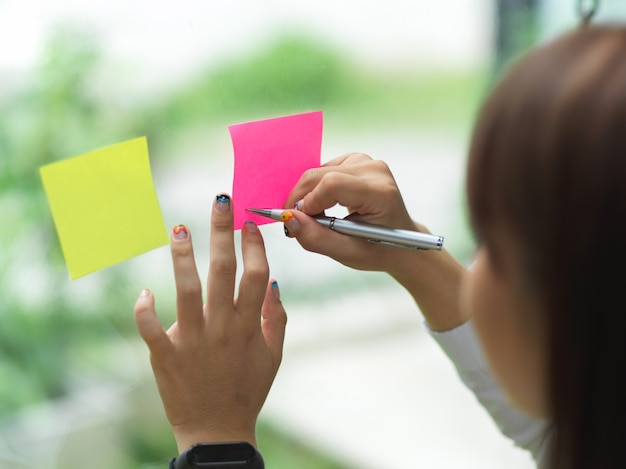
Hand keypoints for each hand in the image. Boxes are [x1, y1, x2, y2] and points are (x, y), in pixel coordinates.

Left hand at [133, 194, 286, 451]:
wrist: (218, 431)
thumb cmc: (249, 390)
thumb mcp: (274, 355)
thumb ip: (276, 317)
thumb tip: (274, 281)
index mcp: (249, 325)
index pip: (255, 274)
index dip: (254, 245)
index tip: (249, 222)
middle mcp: (223, 327)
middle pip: (223, 271)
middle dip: (221, 232)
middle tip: (219, 201)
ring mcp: (194, 341)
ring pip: (186, 290)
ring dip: (182, 257)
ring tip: (178, 229)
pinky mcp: (167, 356)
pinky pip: (151, 327)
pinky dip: (144, 309)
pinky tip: (144, 292)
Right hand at [283, 153, 467, 330]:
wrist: (401, 244)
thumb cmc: (378, 250)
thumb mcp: (347, 253)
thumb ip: (315, 237)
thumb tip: (288, 218)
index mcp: (380, 192)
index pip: (332, 185)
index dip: (308, 203)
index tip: (299, 223)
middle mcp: (374, 170)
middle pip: (320, 175)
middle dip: (301, 200)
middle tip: (298, 224)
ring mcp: (366, 162)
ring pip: (317, 172)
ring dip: (307, 196)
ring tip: (316, 219)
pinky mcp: (357, 160)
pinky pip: (322, 170)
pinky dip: (315, 189)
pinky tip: (325, 206)